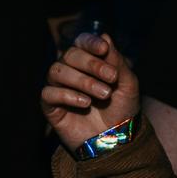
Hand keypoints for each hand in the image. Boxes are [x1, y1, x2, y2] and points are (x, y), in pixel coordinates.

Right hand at [41, 30, 141, 147]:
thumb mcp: (127, 85)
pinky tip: (85, 103)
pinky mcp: (51, 107)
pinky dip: (67, 95)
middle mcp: (70, 71)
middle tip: (111, 78)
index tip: (103, 49)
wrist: (117, 142)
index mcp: (88, 62)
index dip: (89, 42)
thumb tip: (104, 36)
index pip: (81, 43)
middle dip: (91, 64)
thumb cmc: (122, 111)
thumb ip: (116, 62)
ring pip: (57, 71)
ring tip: (103, 94)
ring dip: (82, 80)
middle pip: (69, 55)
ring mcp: (59, 88)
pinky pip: (49, 93)